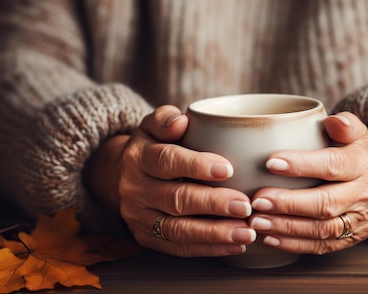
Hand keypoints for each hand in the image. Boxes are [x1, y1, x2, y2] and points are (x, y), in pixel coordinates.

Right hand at [85, 106, 255, 256]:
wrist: (121, 175)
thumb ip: (166, 118)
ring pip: (178, 229)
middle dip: (212, 204)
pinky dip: (209, 249)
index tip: (228, 169)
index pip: (166, 161)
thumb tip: (180, 121)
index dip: (196, 166)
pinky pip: (179, 248)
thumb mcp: (154, 125)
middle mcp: (135, 189)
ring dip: (214, 233)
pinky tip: (235, 245)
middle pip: (176, 199)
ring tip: (246, 233)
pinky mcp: (147, 239)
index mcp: (138, 157)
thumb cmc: (153, 146)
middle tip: (245, 206)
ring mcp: (139, 218)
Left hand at [248, 112, 367, 254]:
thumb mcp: (351, 130)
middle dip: (289, 204)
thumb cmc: (348, 149)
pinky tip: (269, 238)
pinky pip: (321, 246)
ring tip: (257, 222)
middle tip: (257, 200)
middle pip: (326, 203)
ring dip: (287, 227)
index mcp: (362, 164)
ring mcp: (360, 221)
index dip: (302, 165)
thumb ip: (343, 124)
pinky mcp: (351, 239)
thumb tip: (333, 121)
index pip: (333, 165)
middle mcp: (365, 195)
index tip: (270, 163)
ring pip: (322, 229)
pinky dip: (293, 244)